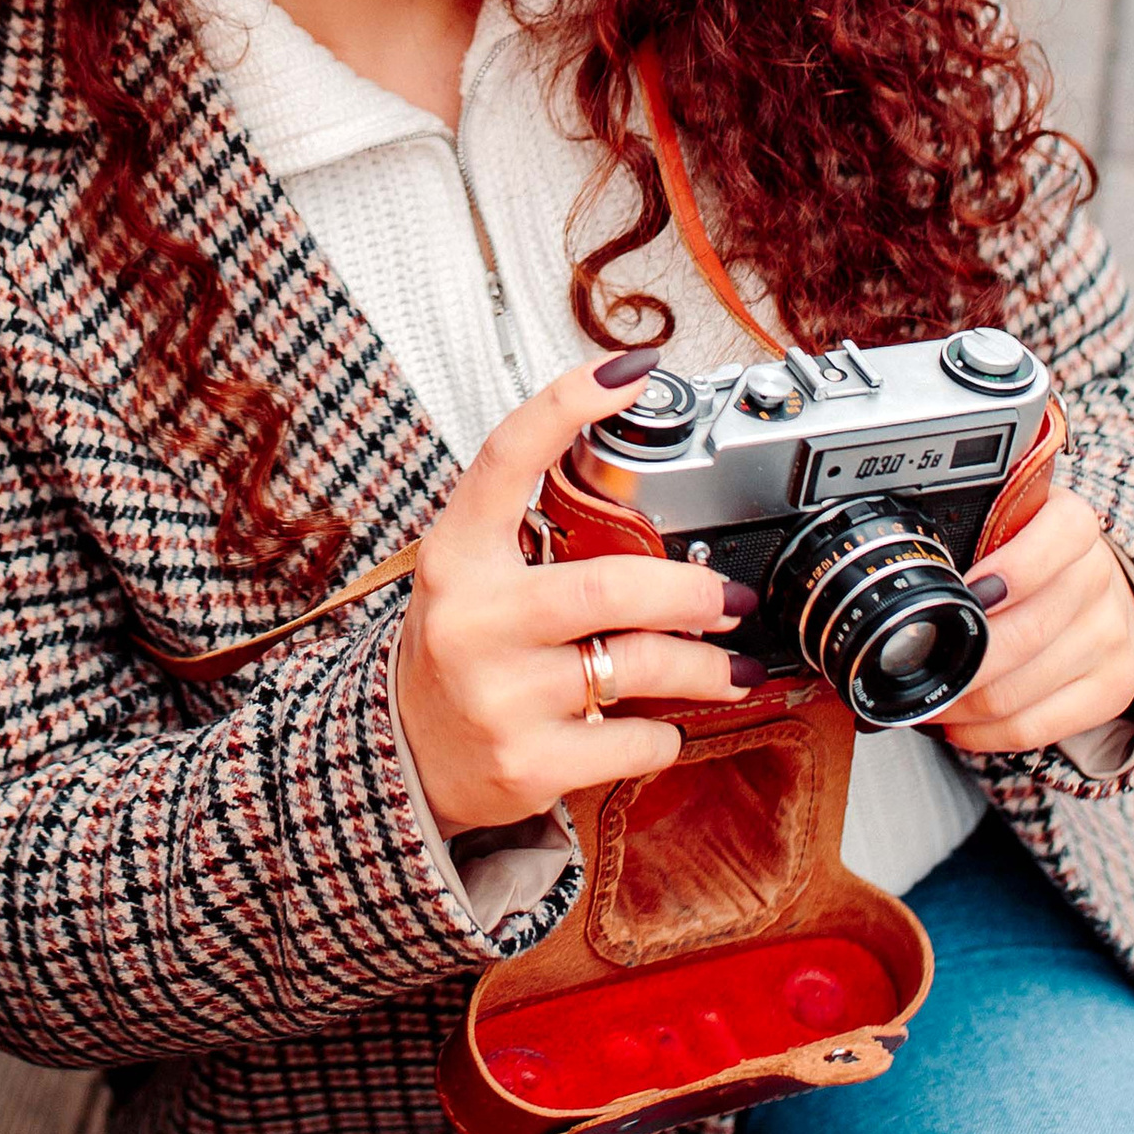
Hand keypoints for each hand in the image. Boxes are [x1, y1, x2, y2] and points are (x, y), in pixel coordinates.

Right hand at [398, 360, 761, 841]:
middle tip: (725, 597)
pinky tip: (660, 724)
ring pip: (639, 664)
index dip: (568, 406)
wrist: (404, 755)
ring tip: (729, 665)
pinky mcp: (527, 761)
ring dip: (705, 667)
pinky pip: (634, 739)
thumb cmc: (460, 649)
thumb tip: (649, 499)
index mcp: (458, 555)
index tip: (629, 373)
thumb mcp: (473, 574)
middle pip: (610, 585)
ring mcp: (497, 694)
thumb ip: (535, 533)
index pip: (507, 458)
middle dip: (691, 592)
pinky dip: (666, 732)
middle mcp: (472, 618)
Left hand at [934, 483, 1133, 758]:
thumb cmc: (1030, 556)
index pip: (1054, 540)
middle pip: (1020, 636)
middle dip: (955, 662)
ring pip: (1016, 691)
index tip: (960, 592)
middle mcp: (1100, 578)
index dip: (1008, 572)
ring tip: (930, 697)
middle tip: (911, 668)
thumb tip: (911, 571)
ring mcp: (1111, 636)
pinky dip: (983, 734)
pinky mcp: (1113, 686)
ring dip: (959, 705)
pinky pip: (1034, 728)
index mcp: (1072, 524)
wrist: (1095, 589)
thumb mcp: (1003, 524)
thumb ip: (966, 531)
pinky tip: (961, 722)